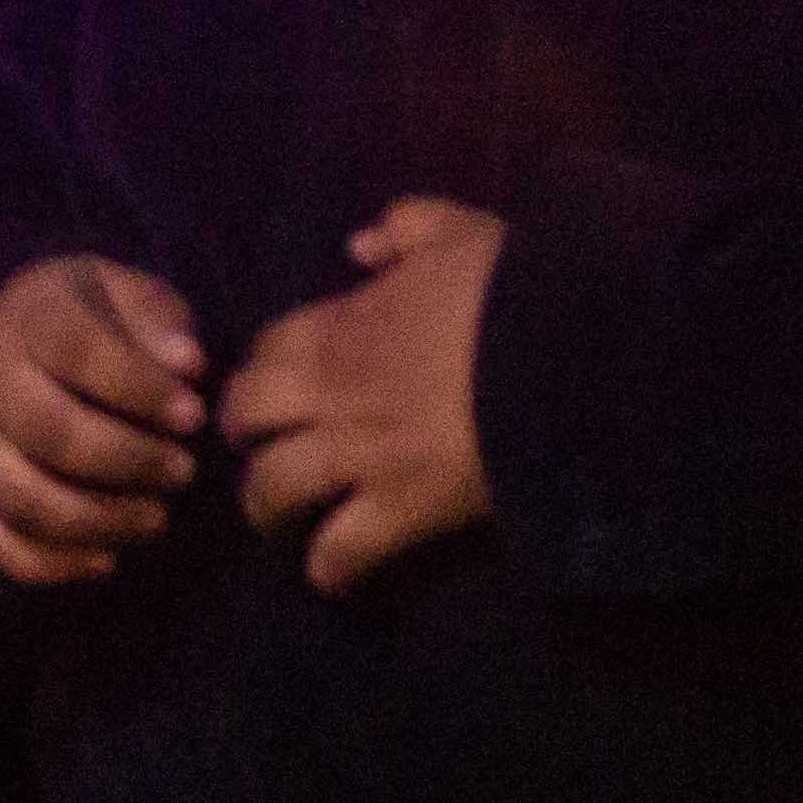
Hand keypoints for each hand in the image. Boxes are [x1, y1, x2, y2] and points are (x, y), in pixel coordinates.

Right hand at [0, 254, 213, 584]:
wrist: (11, 344)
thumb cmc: (91, 322)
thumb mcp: (125, 297)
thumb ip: (157, 320)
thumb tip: (186, 363)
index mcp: (31, 319)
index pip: (77, 351)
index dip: (139, 387)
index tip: (193, 414)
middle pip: (49, 432)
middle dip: (128, 459)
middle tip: (184, 471)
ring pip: (23, 497)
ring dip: (99, 519)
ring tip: (158, 518)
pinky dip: (49, 564)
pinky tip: (107, 559)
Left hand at [218, 198, 500, 592]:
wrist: (560, 351)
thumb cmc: (510, 288)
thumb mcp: (456, 229)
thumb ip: (403, 226)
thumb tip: (359, 245)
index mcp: (341, 324)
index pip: (267, 349)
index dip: (264, 369)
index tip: (274, 386)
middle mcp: (332, 391)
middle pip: (245, 416)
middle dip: (242, 434)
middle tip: (260, 449)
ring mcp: (360, 453)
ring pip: (273, 488)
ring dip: (266, 507)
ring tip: (277, 522)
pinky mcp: (400, 508)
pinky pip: (342, 549)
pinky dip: (331, 568)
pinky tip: (332, 576)